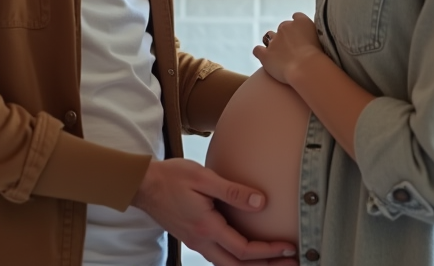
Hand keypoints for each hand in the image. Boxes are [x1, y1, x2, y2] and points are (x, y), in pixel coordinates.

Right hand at [130, 158, 297, 265]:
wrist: (142, 185)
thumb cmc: (171, 177)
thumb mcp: (203, 178)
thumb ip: (233, 191)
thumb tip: (261, 203)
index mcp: (207, 227)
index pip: (244, 250)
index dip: (269, 252)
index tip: (288, 248)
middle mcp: (201, 241)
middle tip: (290, 263)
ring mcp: (196, 242)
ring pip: (228, 264)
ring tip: (274, 261)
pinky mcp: (193, 238)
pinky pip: (219, 257)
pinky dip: (237, 260)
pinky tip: (247, 254)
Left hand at [253, 12, 323, 84]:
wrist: (307, 68)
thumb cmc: (321, 58)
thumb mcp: (325, 40)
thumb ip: (318, 35)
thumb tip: (318, 38)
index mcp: (301, 21)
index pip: (297, 17)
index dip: (298, 26)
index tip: (301, 34)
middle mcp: (286, 27)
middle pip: (283, 27)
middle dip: (286, 36)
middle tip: (293, 49)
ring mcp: (274, 40)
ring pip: (269, 36)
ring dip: (273, 43)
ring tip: (280, 54)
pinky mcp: (265, 54)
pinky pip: (257, 50)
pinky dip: (260, 52)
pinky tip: (264, 57)